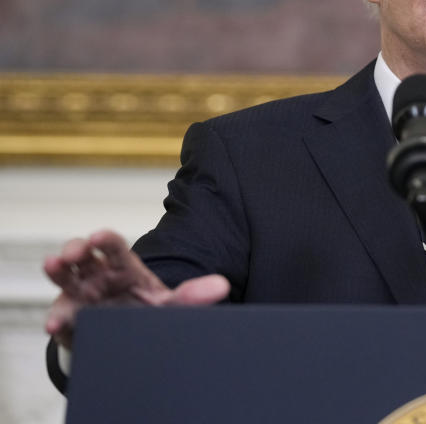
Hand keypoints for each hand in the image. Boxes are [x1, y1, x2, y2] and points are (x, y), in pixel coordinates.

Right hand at [43, 229, 229, 349]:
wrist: (135, 339)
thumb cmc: (148, 311)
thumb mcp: (171, 304)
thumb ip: (193, 295)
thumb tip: (221, 286)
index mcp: (123, 267)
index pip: (114, 246)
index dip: (105, 240)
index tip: (99, 237)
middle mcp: (98, 277)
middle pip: (82, 256)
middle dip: (74, 250)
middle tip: (73, 253)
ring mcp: (81, 297)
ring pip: (65, 278)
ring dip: (57, 271)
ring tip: (53, 266)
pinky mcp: (72, 320)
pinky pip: (61, 316)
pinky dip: (57, 319)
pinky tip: (56, 323)